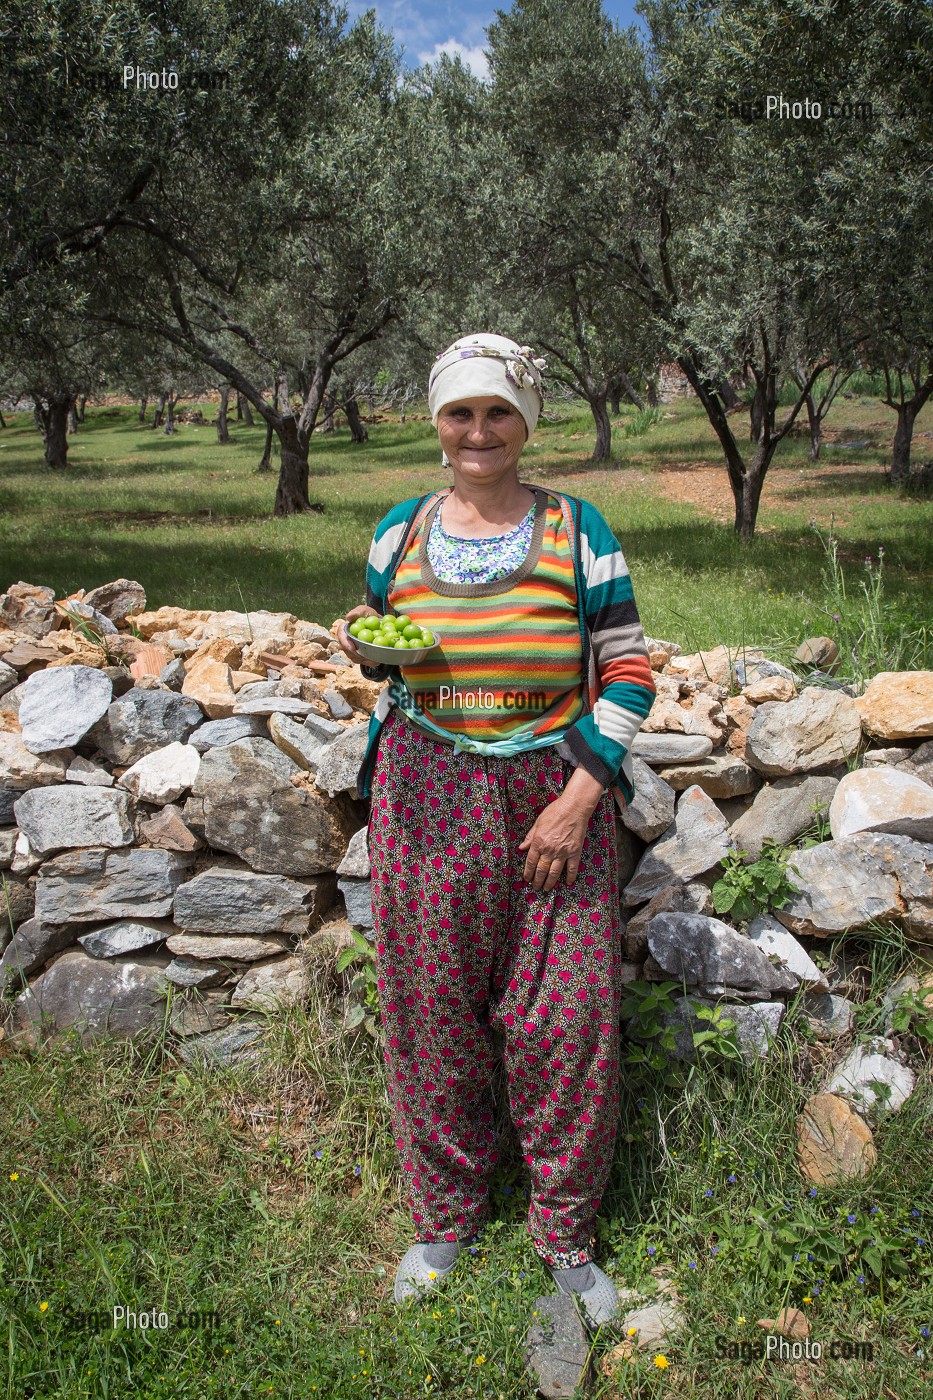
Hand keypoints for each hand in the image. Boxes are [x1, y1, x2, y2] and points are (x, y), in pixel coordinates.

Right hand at [334, 605, 378, 666]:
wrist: (376, 622)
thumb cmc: (368, 615)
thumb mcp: (364, 610)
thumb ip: (357, 612)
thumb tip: (348, 617)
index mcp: (344, 629)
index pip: (341, 636)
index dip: (345, 644)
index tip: (353, 648)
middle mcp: (346, 640)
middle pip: (347, 650)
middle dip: (356, 655)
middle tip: (366, 658)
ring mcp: (352, 648)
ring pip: (354, 657)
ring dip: (363, 660)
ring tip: (374, 661)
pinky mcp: (359, 653)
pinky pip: (361, 660)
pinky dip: (368, 662)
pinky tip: (376, 662)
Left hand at [517, 766, 604, 891]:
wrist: (573, 808)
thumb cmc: (554, 812)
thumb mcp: (538, 822)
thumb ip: (530, 837)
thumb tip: (521, 848)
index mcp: (539, 842)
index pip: (530, 862)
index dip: (528, 872)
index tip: (526, 879)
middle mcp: (549, 850)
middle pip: (541, 870)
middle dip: (537, 881)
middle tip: (535, 887)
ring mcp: (563, 852)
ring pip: (554, 872)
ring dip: (550, 882)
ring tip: (546, 889)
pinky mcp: (575, 852)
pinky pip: (572, 868)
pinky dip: (570, 877)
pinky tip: (568, 883)